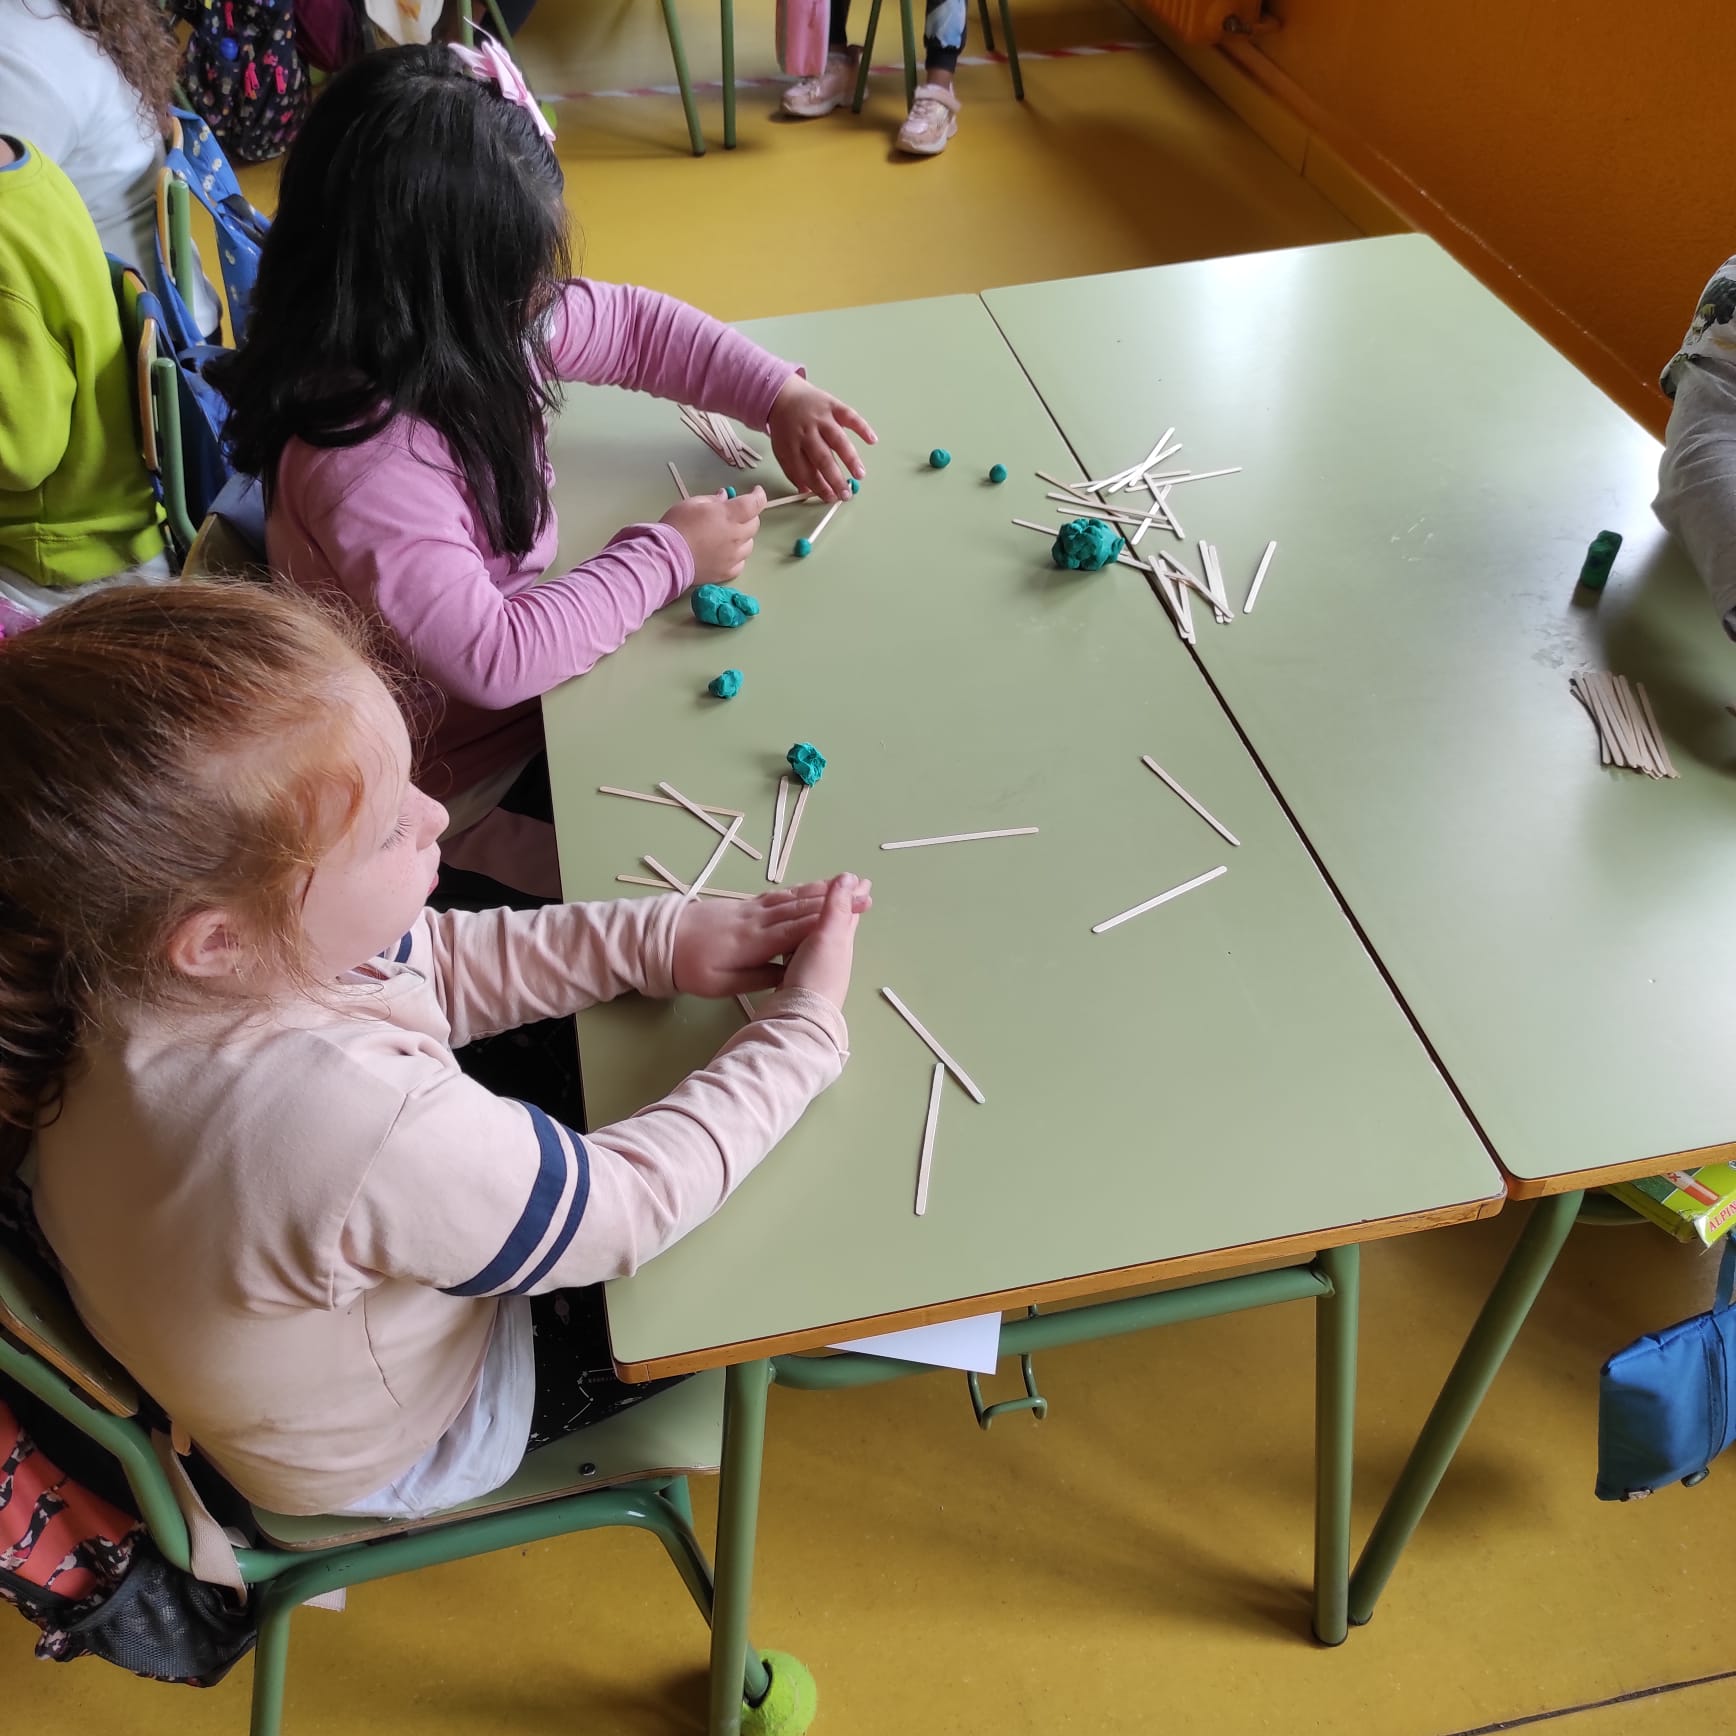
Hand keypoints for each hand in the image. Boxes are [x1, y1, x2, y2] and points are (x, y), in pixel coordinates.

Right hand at [663, 487, 764, 586]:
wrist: (666, 557)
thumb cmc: (677, 525)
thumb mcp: (692, 503)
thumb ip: (713, 500)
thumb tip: (725, 497)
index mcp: (730, 515)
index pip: (755, 503)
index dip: (758, 496)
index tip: (756, 492)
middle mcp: (737, 536)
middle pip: (754, 524)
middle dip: (748, 516)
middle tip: (735, 514)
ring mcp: (734, 556)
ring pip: (749, 544)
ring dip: (743, 537)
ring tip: (729, 535)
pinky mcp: (727, 572)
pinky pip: (740, 562)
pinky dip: (736, 555)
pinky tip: (726, 553)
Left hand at [672, 874, 870, 1005]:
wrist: (659, 939)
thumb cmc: (689, 968)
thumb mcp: (720, 984)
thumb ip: (757, 978)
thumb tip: (791, 975)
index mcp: (753, 941)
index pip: (798, 928)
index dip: (829, 919)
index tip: (856, 911)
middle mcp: (756, 920)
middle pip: (801, 907)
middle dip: (835, 899)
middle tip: (866, 891)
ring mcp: (750, 909)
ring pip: (791, 897)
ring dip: (821, 890)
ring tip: (848, 884)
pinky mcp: (744, 905)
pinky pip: (778, 895)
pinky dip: (800, 890)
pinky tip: (813, 888)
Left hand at [766, 376, 875, 503]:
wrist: (784, 395)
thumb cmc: (786, 429)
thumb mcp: (782, 450)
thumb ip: (794, 472)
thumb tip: (808, 492)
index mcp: (791, 445)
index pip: (806, 471)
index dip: (819, 486)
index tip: (831, 498)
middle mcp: (806, 432)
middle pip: (822, 458)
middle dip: (835, 479)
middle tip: (846, 494)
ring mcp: (821, 418)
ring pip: (837, 439)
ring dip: (850, 458)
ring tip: (860, 475)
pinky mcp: (833, 406)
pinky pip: (850, 416)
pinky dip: (862, 428)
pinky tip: (872, 441)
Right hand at [780, 873, 867, 1008]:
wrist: (798, 1015)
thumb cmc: (816, 974)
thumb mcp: (828, 936)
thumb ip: (837, 907)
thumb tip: (850, 877)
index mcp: (842, 940)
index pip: (850, 911)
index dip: (854, 894)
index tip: (861, 879)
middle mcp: (834, 953)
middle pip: (840, 924)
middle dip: (843, 906)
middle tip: (846, 890)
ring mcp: (818, 966)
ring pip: (822, 936)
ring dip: (823, 921)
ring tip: (820, 911)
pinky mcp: (800, 976)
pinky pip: (803, 948)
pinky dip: (803, 937)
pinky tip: (796, 941)